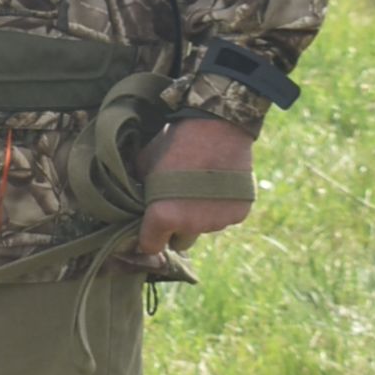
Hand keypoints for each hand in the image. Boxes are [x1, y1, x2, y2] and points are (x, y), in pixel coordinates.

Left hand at [137, 115, 254, 260]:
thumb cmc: (175, 143)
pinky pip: (223, 218)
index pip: (150, 246)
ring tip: (199, 188)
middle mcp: (190, 226)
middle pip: (179, 242)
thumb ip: (140, 187)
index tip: (150, 227)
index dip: (148, 237)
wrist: (218, 127)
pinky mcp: (238, 215)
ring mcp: (216, 222)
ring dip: (198, 216)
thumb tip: (136, 196)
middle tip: (177, 203)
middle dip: (175, 228)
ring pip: (202, 228)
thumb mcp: (145, 161)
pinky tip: (218, 186)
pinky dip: (219, 208)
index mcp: (163, 216)